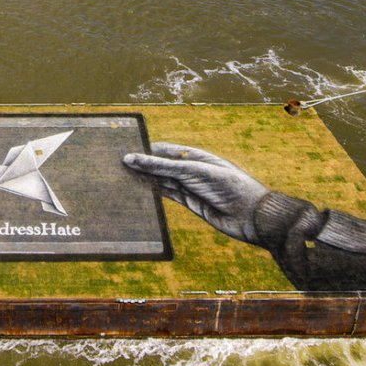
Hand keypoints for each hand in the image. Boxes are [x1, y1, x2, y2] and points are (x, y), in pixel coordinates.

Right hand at [124, 143, 268, 244]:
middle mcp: (190, 169)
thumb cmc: (226, 185)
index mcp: (193, 155)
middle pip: (160, 166)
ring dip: (145, 181)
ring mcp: (190, 187)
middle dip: (142, 166)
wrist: (250, 215)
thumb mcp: (191, 171)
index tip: (121, 151)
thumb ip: (161, 166)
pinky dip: (153, 195)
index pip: (162, 149)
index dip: (143, 150)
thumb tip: (131, 158)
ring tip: (121, 180)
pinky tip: (139, 194)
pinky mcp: (191, 204)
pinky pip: (168, 197)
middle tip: (115, 167)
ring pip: (162, 182)